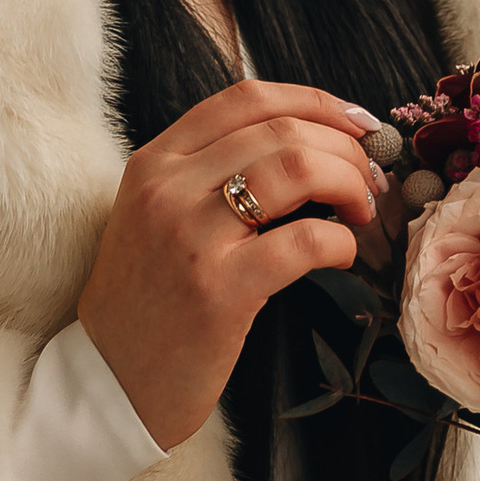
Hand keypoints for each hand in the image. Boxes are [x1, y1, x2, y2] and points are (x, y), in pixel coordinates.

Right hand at [79, 78, 381, 451]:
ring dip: (350, 183)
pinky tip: (341, 255)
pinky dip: (340, 242)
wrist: (111, 381)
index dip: (315, 102)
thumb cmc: (148, 301)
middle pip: (282, 130)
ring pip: (298, 169)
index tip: (356, 125)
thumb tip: (309, 148)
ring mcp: (191, 237)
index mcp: (153, 162)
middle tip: (368, 180)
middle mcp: (167, 188)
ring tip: (361, 211)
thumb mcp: (156, 217)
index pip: (246, 98)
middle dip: (344, 149)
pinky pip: (305, 241)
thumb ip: (211, 176)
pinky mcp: (220, 291)